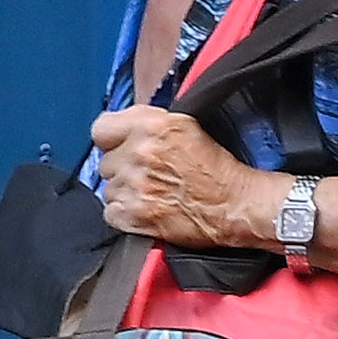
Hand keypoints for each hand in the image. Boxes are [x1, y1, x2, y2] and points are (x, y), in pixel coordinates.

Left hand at [86, 106, 286, 249]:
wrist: (236, 204)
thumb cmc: (217, 168)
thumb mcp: (186, 127)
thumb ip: (149, 123)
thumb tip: (124, 128)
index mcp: (152, 126)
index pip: (101, 128)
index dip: (111, 139)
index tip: (121, 146)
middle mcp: (140, 153)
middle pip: (106, 162)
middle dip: (122, 168)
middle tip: (148, 173)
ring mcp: (134, 185)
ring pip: (108, 189)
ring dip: (125, 192)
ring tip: (151, 193)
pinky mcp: (134, 214)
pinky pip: (111, 213)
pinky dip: (124, 214)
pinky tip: (146, 209)